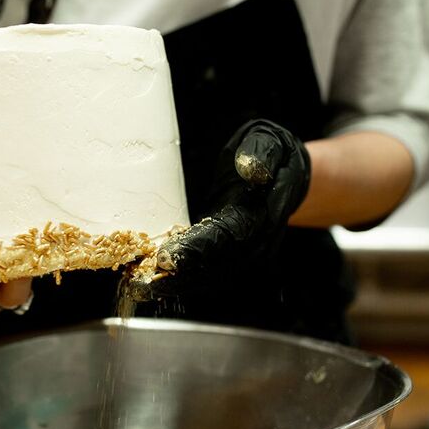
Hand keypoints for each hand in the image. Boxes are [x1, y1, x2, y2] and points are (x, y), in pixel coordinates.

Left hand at [133, 120, 309, 299]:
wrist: (287, 174)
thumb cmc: (272, 153)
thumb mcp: (269, 141)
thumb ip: (261, 154)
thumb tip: (249, 167)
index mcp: (262, 211)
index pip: (228, 234)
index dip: (197, 248)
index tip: (167, 256)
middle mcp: (256, 240)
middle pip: (217, 267)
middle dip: (180, 277)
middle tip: (142, 282)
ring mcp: (246, 253)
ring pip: (212, 278)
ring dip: (177, 286)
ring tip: (141, 287)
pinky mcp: (233, 257)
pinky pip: (209, 276)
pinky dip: (182, 283)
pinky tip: (154, 284)